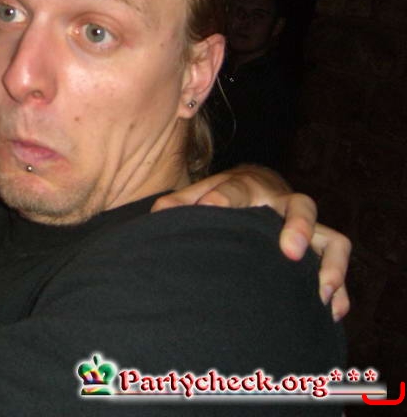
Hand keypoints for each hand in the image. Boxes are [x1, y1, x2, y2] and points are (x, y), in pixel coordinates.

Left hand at [153, 164, 350, 320]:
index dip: (222, 199)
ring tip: (319, 290)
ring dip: (330, 263)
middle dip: (297, 226)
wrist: (255, 186)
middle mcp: (281, 203)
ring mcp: (306, 227)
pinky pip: (339, 268)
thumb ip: (180, 205)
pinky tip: (330, 311)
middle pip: (301, 205)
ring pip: (332, 237)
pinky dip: (339, 289)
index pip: (235, 190)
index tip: (211, 210)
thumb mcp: (200, 194)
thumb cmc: (222, 197)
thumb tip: (157, 215)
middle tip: (289, 250)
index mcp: (246, 187)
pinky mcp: (321, 249)